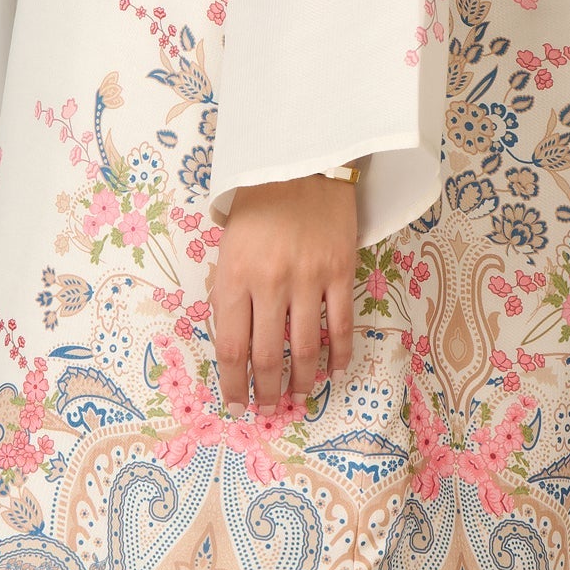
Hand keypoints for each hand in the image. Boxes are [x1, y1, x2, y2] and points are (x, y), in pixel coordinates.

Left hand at [211, 177, 359, 414]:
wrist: (301, 160)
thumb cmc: (257, 204)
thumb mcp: (229, 246)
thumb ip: (230, 292)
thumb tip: (237, 344)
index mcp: (233, 276)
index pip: (230, 346)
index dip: (232, 384)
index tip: (235, 405)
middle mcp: (269, 282)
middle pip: (266, 355)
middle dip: (265, 391)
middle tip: (267, 410)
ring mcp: (308, 278)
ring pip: (305, 347)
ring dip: (301, 380)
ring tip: (298, 396)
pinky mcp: (340, 271)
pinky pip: (341, 325)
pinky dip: (339, 354)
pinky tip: (334, 371)